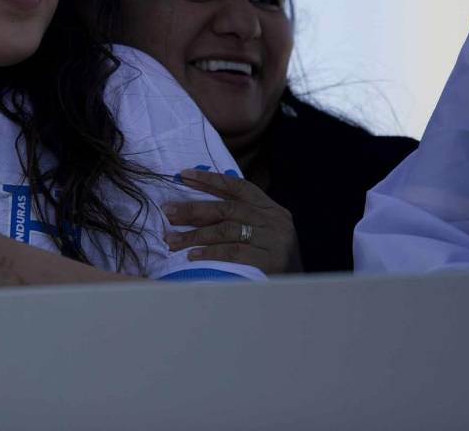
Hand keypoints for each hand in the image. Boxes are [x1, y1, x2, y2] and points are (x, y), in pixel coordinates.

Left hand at [162, 169, 301, 274]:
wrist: (299, 293)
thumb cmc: (272, 261)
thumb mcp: (262, 233)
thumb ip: (240, 219)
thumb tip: (194, 209)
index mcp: (271, 209)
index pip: (238, 187)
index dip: (210, 180)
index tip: (183, 175)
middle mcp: (275, 221)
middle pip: (227, 209)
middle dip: (194, 209)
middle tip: (168, 211)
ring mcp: (275, 241)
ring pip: (227, 230)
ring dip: (195, 235)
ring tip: (173, 239)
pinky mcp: (271, 262)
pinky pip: (234, 253)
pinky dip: (210, 253)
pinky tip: (193, 256)